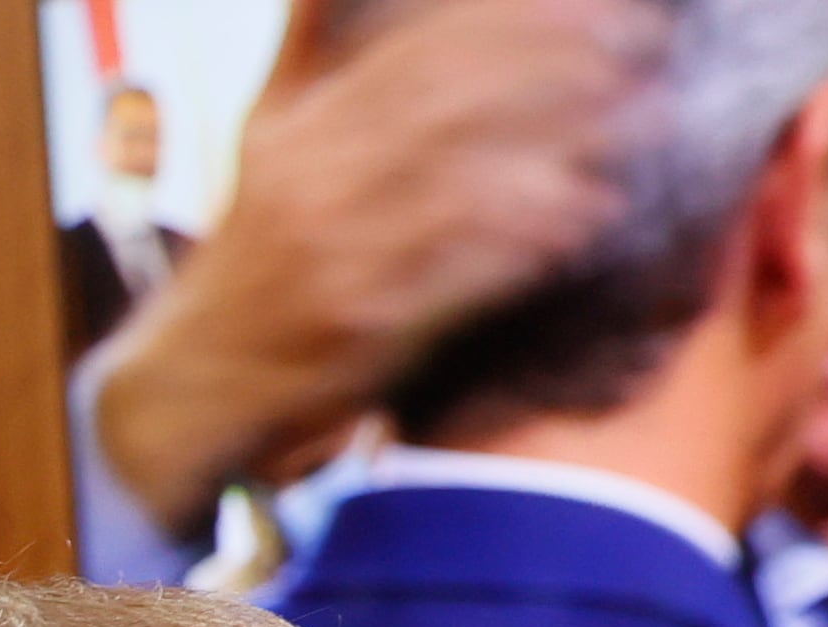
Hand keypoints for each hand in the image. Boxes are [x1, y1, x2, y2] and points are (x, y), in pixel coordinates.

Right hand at [89, 0, 647, 534]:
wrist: (189, 387)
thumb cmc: (248, 258)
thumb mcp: (266, 135)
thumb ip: (304, 44)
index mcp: (303, 129)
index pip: (416, 53)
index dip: (508, 19)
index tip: (594, 2)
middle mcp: (314, 180)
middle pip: (445, 100)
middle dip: (550, 62)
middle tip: (636, 40)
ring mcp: (333, 253)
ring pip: (457, 176)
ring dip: (556, 142)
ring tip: (638, 115)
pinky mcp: (357, 324)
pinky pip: (452, 268)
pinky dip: (522, 238)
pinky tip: (584, 211)